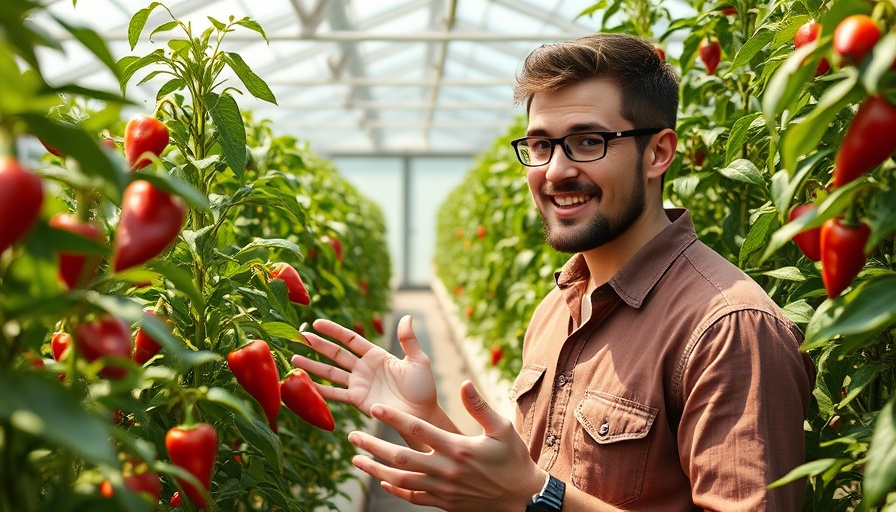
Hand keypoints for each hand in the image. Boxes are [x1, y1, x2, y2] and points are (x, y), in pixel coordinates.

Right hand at [291, 315, 442, 423]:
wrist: (421, 415)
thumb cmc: (423, 388)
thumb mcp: (418, 360)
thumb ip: (408, 340)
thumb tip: (407, 317)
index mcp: (377, 355)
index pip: (351, 339)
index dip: (334, 331)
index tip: (317, 323)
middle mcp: (364, 368)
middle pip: (336, 354)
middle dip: (318, 345)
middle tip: (300, 337)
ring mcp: (358, 385)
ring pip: (330, 372)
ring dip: (312, 366)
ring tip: (293, 358)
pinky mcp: (357, 400)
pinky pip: (335, 394)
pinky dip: (319, 390)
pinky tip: (304, 384)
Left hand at [347, 380, 545, 511]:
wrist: (522, 499)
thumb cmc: (513, 459)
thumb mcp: (502, 428)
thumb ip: (479, 407)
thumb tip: (465, 383)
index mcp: (458, 447)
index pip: (418, 429)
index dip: (394, 418)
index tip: (374, 409)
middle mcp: (445, 469)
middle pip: (400, 457)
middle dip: (373, 447)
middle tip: (353, 437)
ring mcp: (442, 489)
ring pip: (400, 480)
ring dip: (376, 469)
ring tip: (357, 460)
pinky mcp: (444, 504)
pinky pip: (413, 497)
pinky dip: (395, 490)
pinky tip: (382, 480)